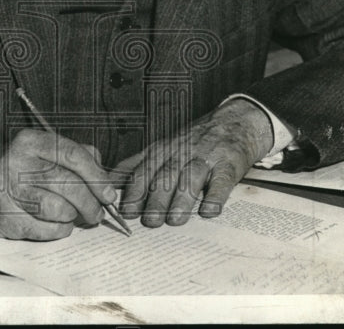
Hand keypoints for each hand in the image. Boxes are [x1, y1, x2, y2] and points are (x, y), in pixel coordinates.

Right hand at [0, 128, 115, 249]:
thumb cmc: (26, 176)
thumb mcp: (47, 155)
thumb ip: (78, 157)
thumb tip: (105, 179)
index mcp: (29, 141)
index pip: (72, 154)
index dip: (96, 176)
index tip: (109, 193)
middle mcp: (16, 162)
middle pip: (69, 184)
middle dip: (90, 202)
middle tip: (98, 212)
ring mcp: (8, 191)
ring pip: (60, 209)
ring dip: (73, 216)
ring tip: (72, 214)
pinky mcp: (7, 217)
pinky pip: (49, 229)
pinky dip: (60, 230)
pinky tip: (56, 223)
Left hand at [113, 99, 272, 226]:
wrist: (234, 122)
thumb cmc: (193, 140)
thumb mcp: (162, 147)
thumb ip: (137, 164)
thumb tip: (110, 181)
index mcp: (163, 150)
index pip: (144, 170)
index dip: (134, 191)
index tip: (125, 210)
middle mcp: (182, 153)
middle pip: (166, 176)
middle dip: (155, 199)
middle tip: (149, 221)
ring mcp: (206, 158)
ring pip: (191, 178)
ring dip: (182, 199)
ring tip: (175, 219)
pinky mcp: (229, 165)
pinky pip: (222, 182)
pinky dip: (216, 197)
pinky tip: (209, 211)